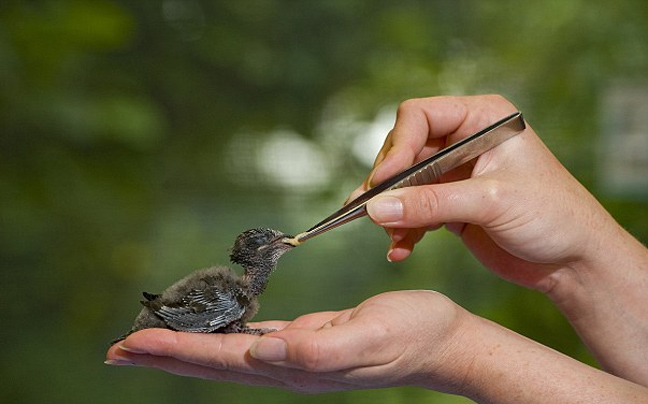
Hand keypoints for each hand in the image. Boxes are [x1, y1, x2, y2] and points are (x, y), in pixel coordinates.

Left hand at [106, 290, 472, 393]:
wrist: (441, 339)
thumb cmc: (413, 333)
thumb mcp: (370, 335)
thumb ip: (318, 349)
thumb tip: (264, 353)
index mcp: (298, 367)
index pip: (223, 360)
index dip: (176, 350)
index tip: (132, 342)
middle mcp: (289, 367)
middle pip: (213, 362)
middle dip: (164, 354)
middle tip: (117, 348)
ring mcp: (296, 357)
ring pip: (226, 353)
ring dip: (185, 347)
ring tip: (149, 341)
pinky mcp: (307, 341)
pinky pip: (251, 339)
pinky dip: (221, 335)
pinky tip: (211, 329)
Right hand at [352, 95, 647, 384]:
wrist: (574, 262)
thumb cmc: (553, 216)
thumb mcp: (492, 202)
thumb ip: (431, 203)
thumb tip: (376, 208)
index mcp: (481, 119)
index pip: (419, 116)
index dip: (396, 147)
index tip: (381, 182)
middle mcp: (463, 141)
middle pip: (404, 150)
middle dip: (387, 184)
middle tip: (372, 212)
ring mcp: (454, 174)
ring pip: (402, 183)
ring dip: (390, 210)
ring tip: (388, 236)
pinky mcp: (449, 205)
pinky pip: (412, 211)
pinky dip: (402, 229)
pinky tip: (399, 249)